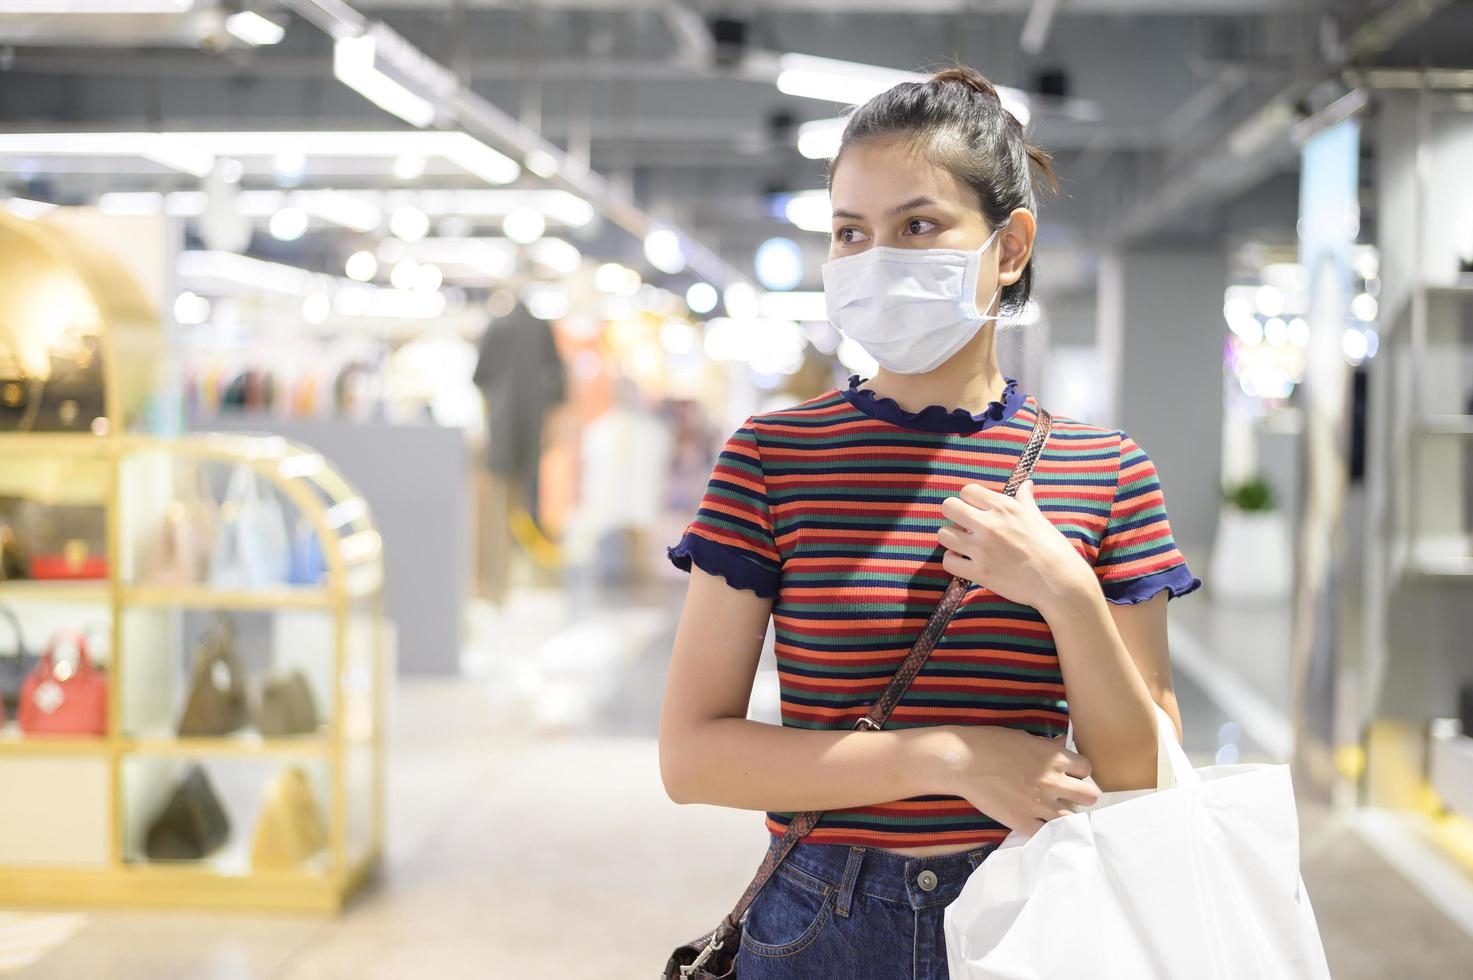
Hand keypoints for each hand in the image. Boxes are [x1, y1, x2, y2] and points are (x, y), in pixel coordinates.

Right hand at [922, 725, 1100, 837]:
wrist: (961, 761)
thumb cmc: (989, 743)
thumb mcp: (1023, 737)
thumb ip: (1046, 747)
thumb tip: (1061, 747)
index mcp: (1054, 757)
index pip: (1087, 769)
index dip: (1079, 772)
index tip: (1069, 774)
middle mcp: (1053, 781)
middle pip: (1090, 796)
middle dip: (1081, 795)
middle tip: (1068, 796)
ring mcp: (1039, 804)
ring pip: (1073, 819)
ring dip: (1067, 816)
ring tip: (1055, 813)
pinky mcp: (1022, 821)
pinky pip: (1046, 834)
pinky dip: (1045, 832)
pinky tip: (1039, 826)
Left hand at [937, 479, 1093, 613]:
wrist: (1060, 581)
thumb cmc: (1053, 548)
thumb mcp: (1038, 518)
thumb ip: (1025, 500)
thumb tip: (1027, 484)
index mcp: (1004, 507)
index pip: (967, 490)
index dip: (968, 501)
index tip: (976, 511)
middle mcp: (990, 524)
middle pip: (948, 506)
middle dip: (953, 515)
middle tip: (964, 526)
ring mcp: (982, 549)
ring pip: (943, 534)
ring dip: (951, 539)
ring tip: (963, 545)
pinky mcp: (979, 572)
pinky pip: (948, 561)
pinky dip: (953, 561)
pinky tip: (965, 562)